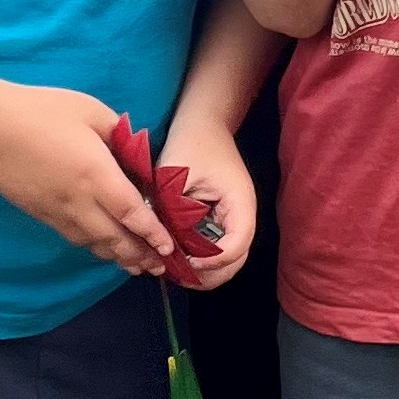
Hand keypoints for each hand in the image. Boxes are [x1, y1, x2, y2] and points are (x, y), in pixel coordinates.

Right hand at [0, 83, 174, 272]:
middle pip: (115, 238)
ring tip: (136, 266)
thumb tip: (137, 153)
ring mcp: (57, 211)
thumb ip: (119, 135)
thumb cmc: (43, 111)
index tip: (169, 246)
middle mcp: (79, 200)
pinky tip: (102, 247)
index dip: (152, 233)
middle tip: (160, 266)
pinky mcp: (40, 214)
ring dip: (118, 256)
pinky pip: (73, 237)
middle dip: (140, 255)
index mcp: (96, 174)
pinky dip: (93, 247)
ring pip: (93, 243)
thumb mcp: (92, 111)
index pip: (132, 213)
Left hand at [156, 107, 259, 292]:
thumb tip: (158, 240)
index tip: (185, 260)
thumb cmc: (192, 142)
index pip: (237, 245)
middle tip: (176, 275)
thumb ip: (169, 207)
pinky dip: (199, 260)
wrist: (203, 122)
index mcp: (239, 204)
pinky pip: (215, 248)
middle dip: (208, 275)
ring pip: (226, 260)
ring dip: (203, 272)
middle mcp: (241, 217)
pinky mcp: (220, 220)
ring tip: (173, 270)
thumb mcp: (176, 173)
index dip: (213, 261)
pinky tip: (176, 256)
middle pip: (235, 262)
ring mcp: (232, 219)